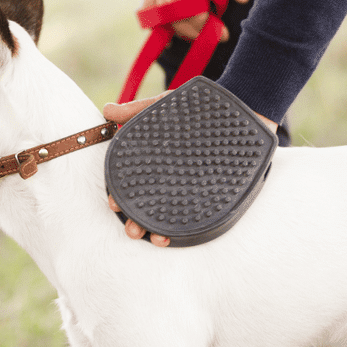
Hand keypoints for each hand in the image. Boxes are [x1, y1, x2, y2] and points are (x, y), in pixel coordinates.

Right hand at [102, 93, 277, 247]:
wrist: (238, 106)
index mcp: (155, 165)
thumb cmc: (196, 109)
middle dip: (137, 223)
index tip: (114, 203)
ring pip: (173, 216)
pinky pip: (202, 213)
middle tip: (132, 230)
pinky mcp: (216, 193)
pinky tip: (184, 235)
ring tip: (157, 240)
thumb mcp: (162, 106)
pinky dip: (191, 226)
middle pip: (150, 208)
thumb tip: (107, 109)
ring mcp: (193, 188)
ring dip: (161, 233)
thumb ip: (135, 110)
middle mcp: (171, 180)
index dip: (121, 198)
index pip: (133, 187)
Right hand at [143, 0, 255, 40]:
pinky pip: (146, 10)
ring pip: (163, 18)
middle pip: (177, 19)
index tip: (222, 34)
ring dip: (180, 30)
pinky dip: (155, 24)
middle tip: (213, 35)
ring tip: (198, 30)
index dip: (207, 29)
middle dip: (196, 33)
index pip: (192, 13)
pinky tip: (168, 32)